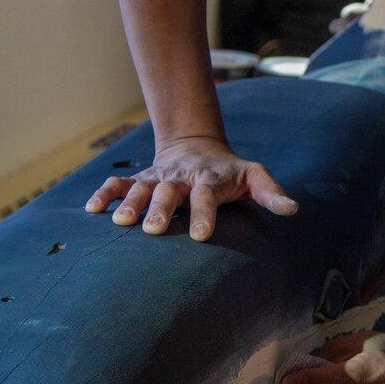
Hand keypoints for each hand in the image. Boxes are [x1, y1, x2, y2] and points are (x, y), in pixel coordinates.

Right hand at [84, 136, 297, 240]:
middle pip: (169, 192)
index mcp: (209, 179)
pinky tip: (91, 210)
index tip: (202, 236)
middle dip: (160, 208)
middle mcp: (180, 177)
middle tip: (151, 229)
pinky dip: (104, 193)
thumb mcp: (255, 175)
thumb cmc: (231, 172)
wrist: (197, 147)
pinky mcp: (139, 179)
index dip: (204, 214)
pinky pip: (118, 184)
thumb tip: (293, 209)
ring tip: (120, 222)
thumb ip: (271, 192)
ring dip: (129, 202)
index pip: (206, 196)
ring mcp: (158, 177)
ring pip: (140, 187)